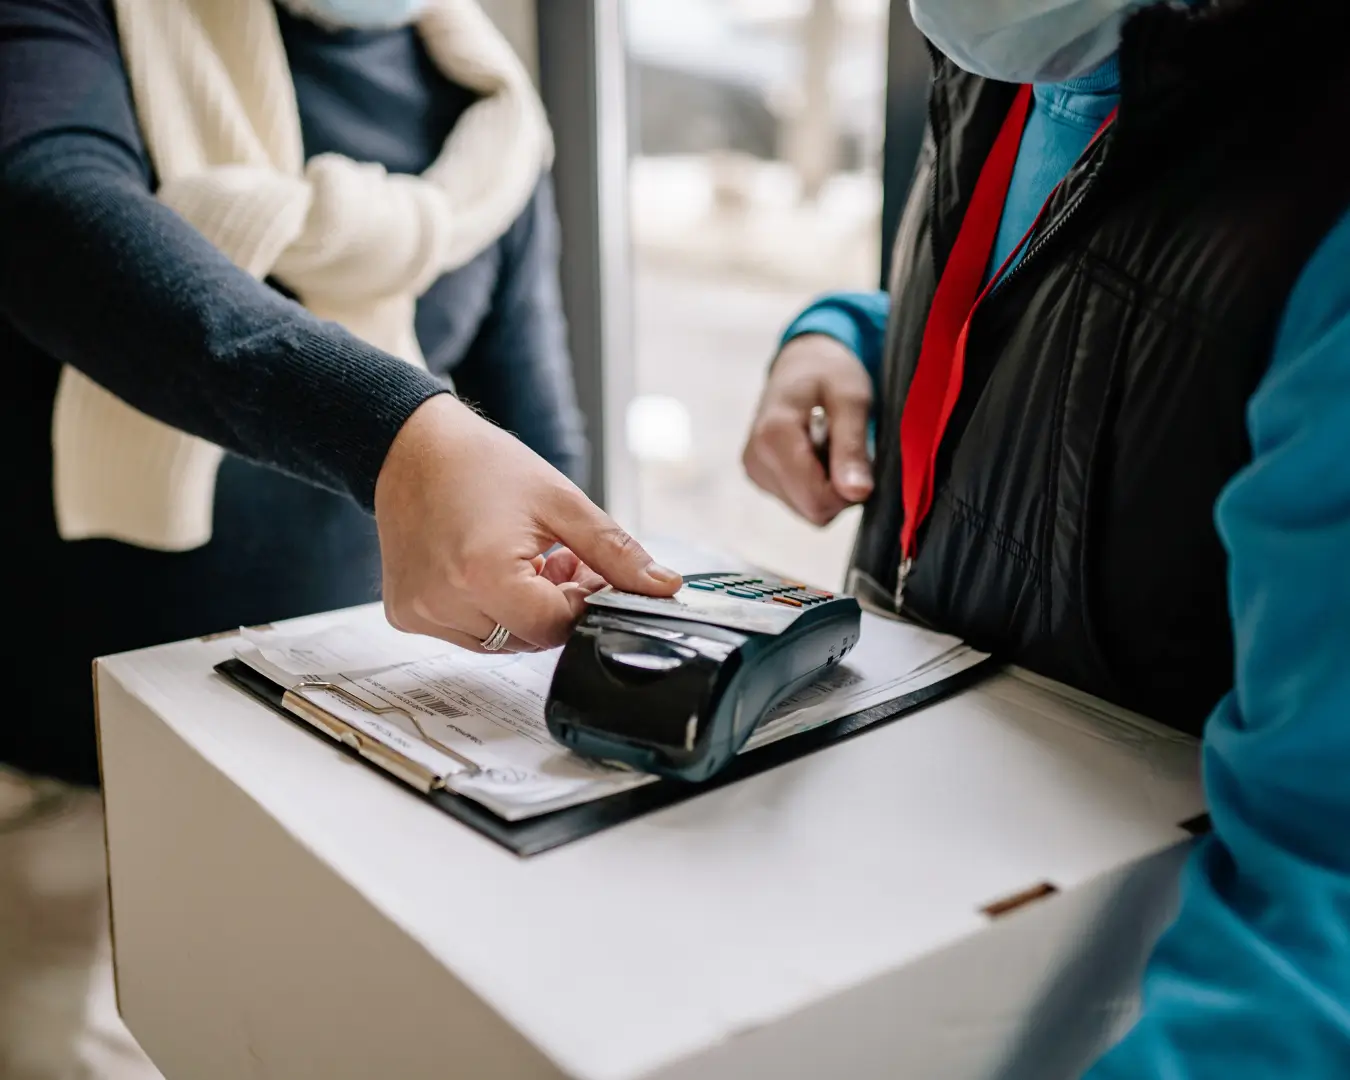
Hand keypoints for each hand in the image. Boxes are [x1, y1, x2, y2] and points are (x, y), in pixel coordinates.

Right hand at [374, 394, 680, 651]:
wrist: (411, 447)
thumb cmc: (480, 464)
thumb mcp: (561, 502)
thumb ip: (616, 552)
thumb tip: (663, 586)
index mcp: (484, 574)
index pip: (557, 628)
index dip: (581, 603)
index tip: (586, 572)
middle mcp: (445, 601)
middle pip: (529, 639)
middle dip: (555, 607)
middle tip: (558, 560)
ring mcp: (421, 612)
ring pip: (500, 641)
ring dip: (522, 611)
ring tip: (525, 560)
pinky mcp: (407, 614)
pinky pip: (466, 632)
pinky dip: (488, 610)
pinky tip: (488, 569)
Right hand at [742, 334, 873, 525]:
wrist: (801, 361)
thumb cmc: (830, 372)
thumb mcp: (852, 398)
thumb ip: (852, 447)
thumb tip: (857, 494)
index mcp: (773, 436)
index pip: (817, 500)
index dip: (849, 489)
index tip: (861, 456)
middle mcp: (755, 459)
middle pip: (813, 509)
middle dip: (841, 489)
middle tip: (847, 447)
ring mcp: (754, 470)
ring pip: (808, 509)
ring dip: (829, 485)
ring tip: (829, 445)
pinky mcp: (758, 476)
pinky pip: (799, 500)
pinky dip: (816, 483)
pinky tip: (816, 452)